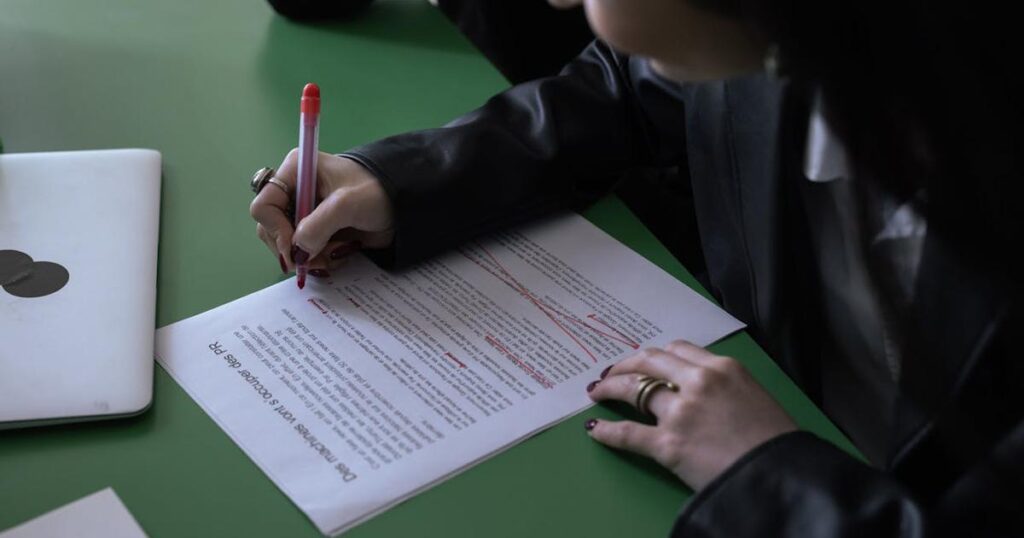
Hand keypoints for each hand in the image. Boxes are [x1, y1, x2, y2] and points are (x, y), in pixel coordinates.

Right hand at [250, 150, 393, 272]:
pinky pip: (304, 253)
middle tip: (319, 257)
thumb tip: (297, 252)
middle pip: (271, 230)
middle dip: (295, 248)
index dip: (276, 230)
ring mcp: (304, 212)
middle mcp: (295, 191)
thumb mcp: (347, 205)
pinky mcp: (316, 231)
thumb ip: (318, 226)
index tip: (296, 249)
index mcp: (295, 171)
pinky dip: (320, 259)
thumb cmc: (378, 193)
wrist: (404, 208)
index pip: (264, 206)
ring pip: (287, 246)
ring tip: (337, 252)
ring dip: (310, 256)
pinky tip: (341, 252)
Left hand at [585, 340, 796, 489]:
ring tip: (597, 392)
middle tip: (612, 372)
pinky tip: (595, 429)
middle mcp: (698, 381)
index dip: (656, 356)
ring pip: (633, 389)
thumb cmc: (777, 442)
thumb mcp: (756, 397)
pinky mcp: (668, 444)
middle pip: (649, 361)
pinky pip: (627, 433)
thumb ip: (728, 387)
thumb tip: (708, 392)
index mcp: (723, 368)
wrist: (781, 475)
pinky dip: (607, 431)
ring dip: (610, 388)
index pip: (678, 350)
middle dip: (626, 364)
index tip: (645, 362)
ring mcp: (680, 411)